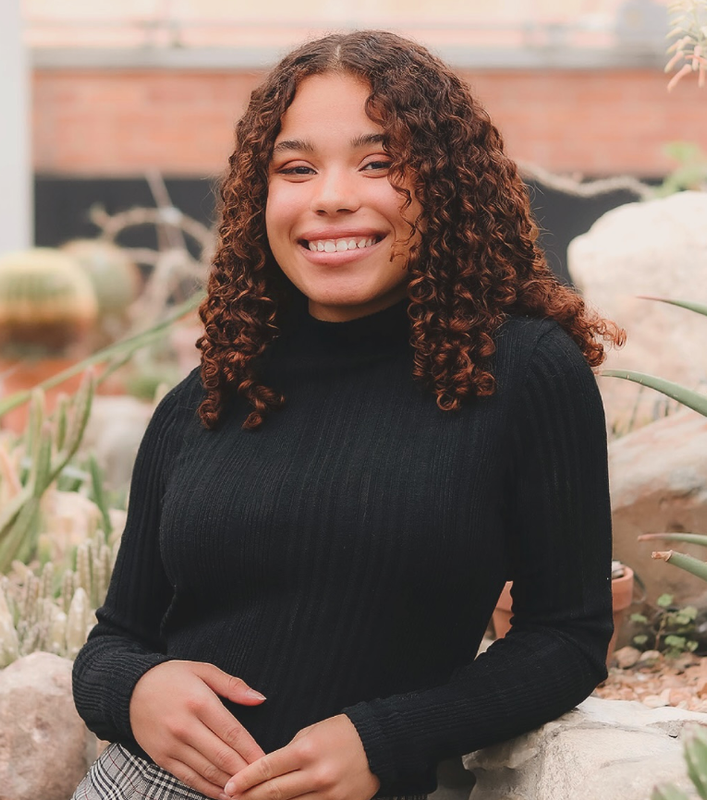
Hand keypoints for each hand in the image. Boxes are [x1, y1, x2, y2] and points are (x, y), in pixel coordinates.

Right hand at [130, 660, 266, 798]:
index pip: (232, 732)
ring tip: (247, 791)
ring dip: (229, 783)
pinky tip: (222, 793)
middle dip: (245, 771)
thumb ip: (233, 685)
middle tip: (262, 781)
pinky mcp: (161, 758)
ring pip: (206, 771)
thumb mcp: (203, 670)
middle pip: (222, 756)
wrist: (129, 689)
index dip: (251, 750)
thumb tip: (259, 699)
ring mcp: (171, 745)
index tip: (267, 761)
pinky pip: (188, 778)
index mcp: (199, 702)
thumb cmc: (172, 676)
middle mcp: (185, 726)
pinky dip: (207, 788)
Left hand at [222, 714, 379, 799]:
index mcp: (307, 750)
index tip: (228, 787)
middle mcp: (316, 775)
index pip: (267, 767)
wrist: (378, 743)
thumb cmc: (342, 732)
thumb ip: (289, 752)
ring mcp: (328, 794)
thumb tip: (268, 770)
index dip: (245, 779)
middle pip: (274, 792)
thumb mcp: (311, 732)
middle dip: (249, 797)